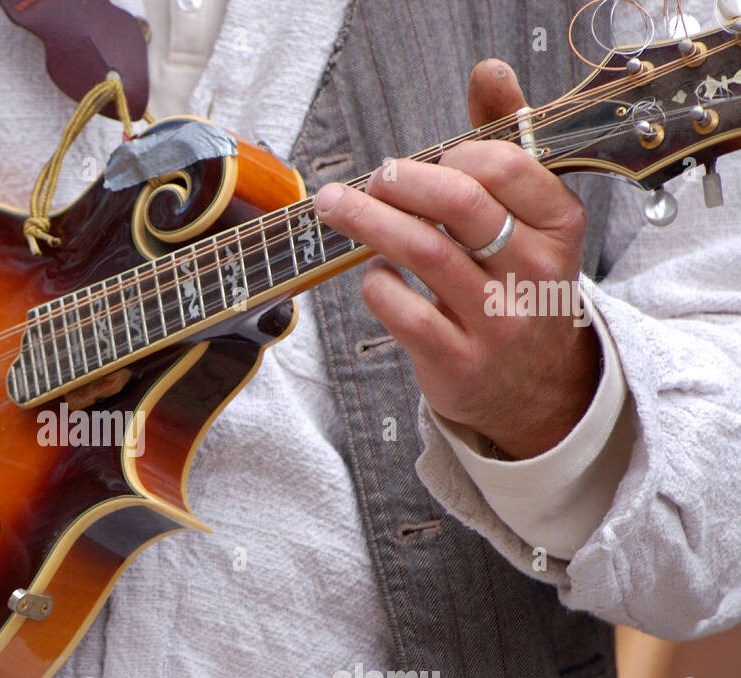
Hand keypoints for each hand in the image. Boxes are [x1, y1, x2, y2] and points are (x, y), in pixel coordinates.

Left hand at [314, 59, 599, 459]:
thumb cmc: (516, 284)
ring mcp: (497, 321)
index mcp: (560, 227)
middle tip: (373, 177)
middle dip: (402, 180)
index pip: (507, 167)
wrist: (532, 389)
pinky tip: (373, 275)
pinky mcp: (458, 361)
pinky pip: (405, 312)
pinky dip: (377, 285)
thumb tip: (489, 71)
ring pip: (424, 253)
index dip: (454, 154)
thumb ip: (507, 144)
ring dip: (368, 222)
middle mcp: (534, 273)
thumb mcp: (530, 220)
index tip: (426, 160)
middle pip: (460, 205)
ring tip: (335, 206)